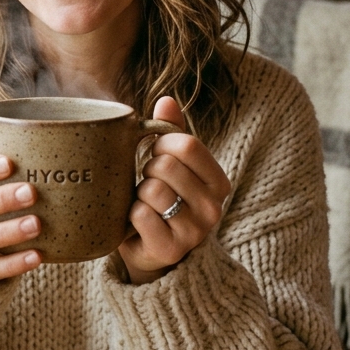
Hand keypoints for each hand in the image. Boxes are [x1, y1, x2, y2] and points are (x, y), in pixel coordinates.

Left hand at [118, 97, 230, 284]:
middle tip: (149, 182)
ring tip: (145, 203)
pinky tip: (138, 222)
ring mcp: (194, 232)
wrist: (152, 248)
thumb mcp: (172, 163)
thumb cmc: (164, 196)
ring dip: (138, 194)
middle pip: (166, 165)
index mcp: (219, 182)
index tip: (156, 152)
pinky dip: (130, 215)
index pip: (188, 144)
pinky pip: (140, 215)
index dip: (162, 143)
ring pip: (151, 190)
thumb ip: (172, 131)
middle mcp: (214, 208)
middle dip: (147, 169)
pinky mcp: (170, 249)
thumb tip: (166, 100)